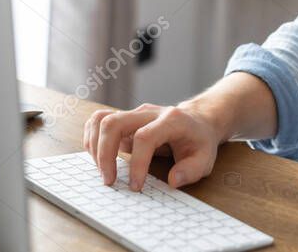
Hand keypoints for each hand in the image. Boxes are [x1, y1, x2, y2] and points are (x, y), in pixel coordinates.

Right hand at [84, 101, 223, 190]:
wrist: (197, 121)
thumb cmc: (199, 141)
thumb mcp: (205, 158)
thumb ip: (191, 170)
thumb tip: (172, 181)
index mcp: (171, 120)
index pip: (145, 137)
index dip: (137, 163)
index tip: (136, 186)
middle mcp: (148, 112)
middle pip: (115, 123)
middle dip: (105, 154)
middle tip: (109, 181)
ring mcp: (134, 114)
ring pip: (101, 119)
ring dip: (95, 146)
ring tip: (102, 171)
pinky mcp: (124, 119)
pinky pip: (98, 121)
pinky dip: (92, 139)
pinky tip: (99, 159)